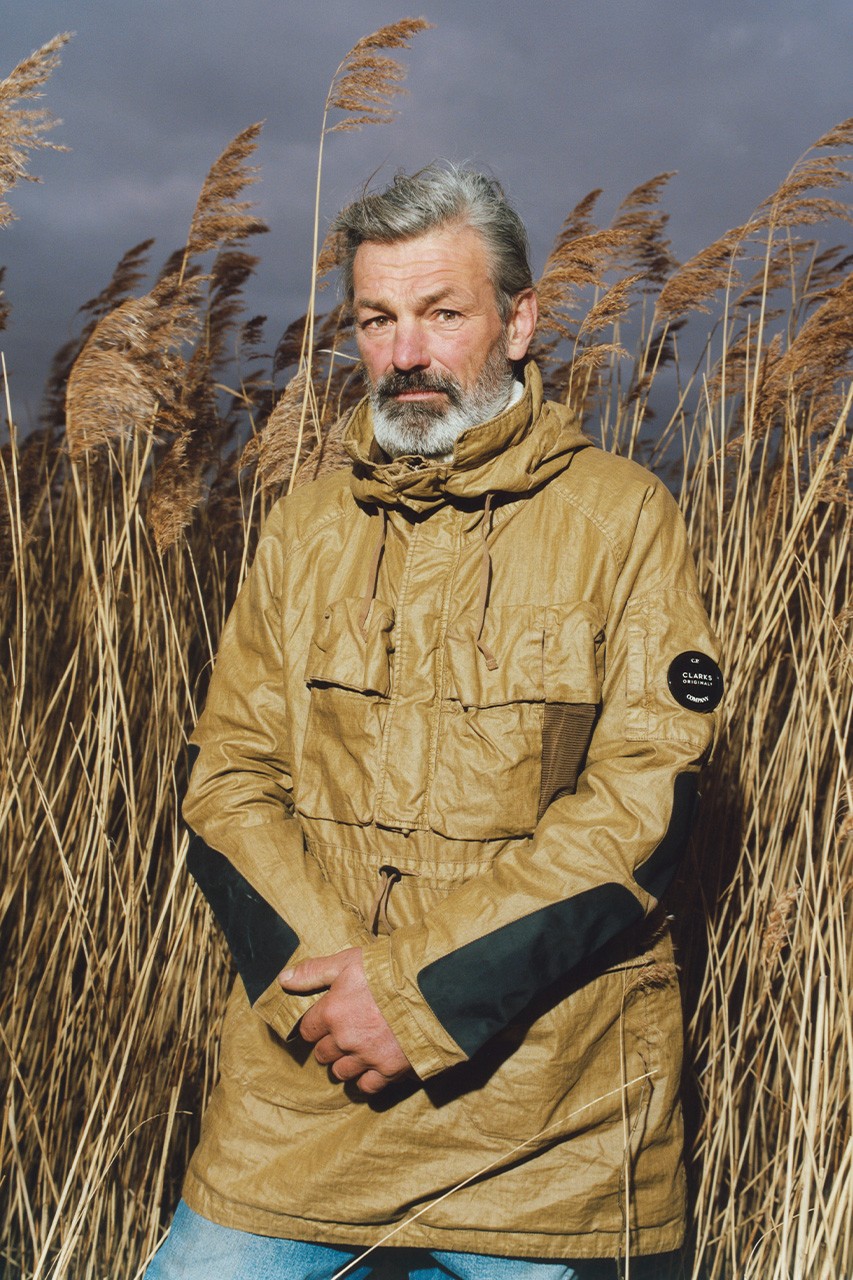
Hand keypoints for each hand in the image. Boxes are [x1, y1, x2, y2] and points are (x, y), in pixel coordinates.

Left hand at [278, 948, 410, 1093]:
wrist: (430, 986)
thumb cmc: (388, 970)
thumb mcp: (348, 961)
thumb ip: (314, 972)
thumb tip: (282, 980)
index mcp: (331, 1012)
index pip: (308, 1030)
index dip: (316, 1025)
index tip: (326, 1020)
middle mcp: (344, 1039)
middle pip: (323, 1054)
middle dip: (330, 1045)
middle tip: (345, 1033)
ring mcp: (366, 1056)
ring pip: (341, 1072)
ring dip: (346, 1063)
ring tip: (359, 1049)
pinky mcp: (389, 1069)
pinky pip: (367, 1086)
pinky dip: (367, 1078)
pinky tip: (373, 1065)